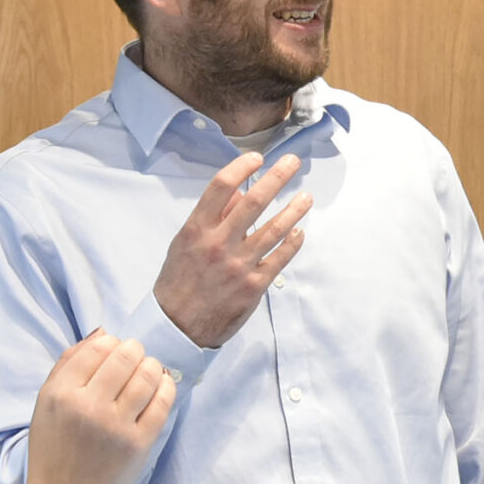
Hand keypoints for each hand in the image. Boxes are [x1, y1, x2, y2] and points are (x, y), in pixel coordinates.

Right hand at [22, 331, 174, 483]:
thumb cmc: (54, 449)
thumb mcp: (46, 403)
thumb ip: (69, 365)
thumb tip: (103, 333)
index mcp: (60, 394)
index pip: (97, 348)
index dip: (111, 343)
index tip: (114, 350)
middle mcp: (87, 407)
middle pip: (125, 357)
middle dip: (134, 351)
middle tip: (135, 356)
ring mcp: (116, 426)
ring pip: (147, 375)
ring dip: (151, 366)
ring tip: (147, 369)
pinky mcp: (139, 443)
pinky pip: (162, 402)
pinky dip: (165, 386)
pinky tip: (160, 385)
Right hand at [153, 152, 310, 347]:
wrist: (177, 326)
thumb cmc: (178, 280)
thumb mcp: (184, 243)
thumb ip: (210, 218)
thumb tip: (236, 193)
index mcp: (197, 229)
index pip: (220, 187)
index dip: (241, 167)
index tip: (257, 157)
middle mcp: (219, 243)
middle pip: (253, 202)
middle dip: (277, 177)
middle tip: (293, 162)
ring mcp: (239, 265)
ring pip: (274, 230)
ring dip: (293, 210)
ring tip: (306, 197)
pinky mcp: (254, 286)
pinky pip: (279, 258)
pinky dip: (292, 243)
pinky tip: (300, 232)